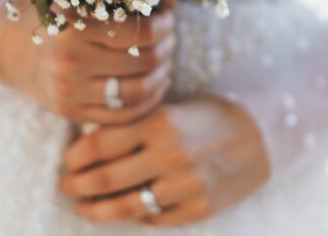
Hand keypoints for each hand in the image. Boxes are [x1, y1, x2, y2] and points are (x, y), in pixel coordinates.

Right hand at [0, 1, 175, 123]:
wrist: (18, 54)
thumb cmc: (59, 21)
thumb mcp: (82, 3)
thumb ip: (122, 3)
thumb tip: (170, 4)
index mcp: (73, 29)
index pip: (139, 33)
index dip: (164, 25)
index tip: (168, 16)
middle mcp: (69, 64)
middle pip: (143, 62)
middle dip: (166, 47)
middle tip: (170, 38)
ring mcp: (71, 94)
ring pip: (138, 91)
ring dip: (162, 74)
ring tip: (165, 61)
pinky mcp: (74, 114)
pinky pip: (125, 115)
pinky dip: (150, 100)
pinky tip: (156, 83)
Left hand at [60, 95, 270, 225]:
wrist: (261, 133)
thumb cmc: (207, 115)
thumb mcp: (169, 108)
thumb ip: (133, 125)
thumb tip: (88, 144)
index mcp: (159, 123)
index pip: (99, 144)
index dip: (74, 157)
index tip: (68, 161)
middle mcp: (170, 155)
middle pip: (104, 179)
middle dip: (76, 186)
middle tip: (66, 186)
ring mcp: (186, 186)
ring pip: (125, 207)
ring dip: (96, 210)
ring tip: (84, 207)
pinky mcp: (199, 209)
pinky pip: (154, 220)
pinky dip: (135, 216)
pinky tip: (125, 210)